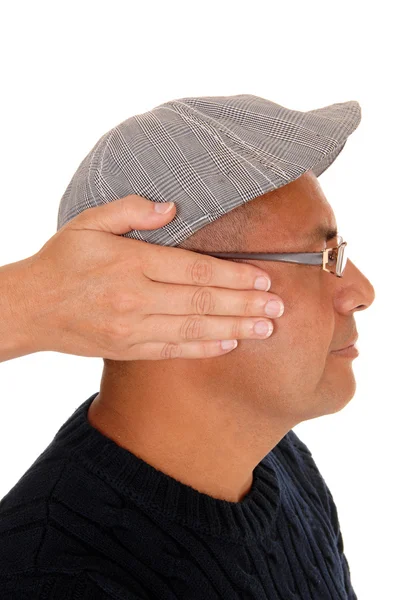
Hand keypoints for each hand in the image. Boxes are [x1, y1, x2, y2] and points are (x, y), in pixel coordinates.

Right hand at [25, 195, 283, 359]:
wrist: (31, 309)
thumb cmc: (62, 261)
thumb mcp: (88, 223)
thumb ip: (130, 210)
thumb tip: (171, 207)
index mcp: (131, 263)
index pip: (195, 269)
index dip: (233, 275)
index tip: (263, 278)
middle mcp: (136, 298)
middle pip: (203, 300)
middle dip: (245, 304)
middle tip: (279, 307)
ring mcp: (134, 328)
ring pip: (195, 328)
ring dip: (234, 328)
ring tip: (266, 329)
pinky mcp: (129, 349)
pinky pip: (174, 349)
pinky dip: (204, 348)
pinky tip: (229, 345)